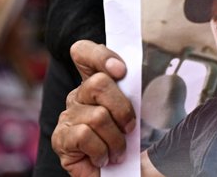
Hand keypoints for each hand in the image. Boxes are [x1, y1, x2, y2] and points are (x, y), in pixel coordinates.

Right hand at [52, 40, 135, 176]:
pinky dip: (101, 151)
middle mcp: (78, 95)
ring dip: (116, 139)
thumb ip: (139, 92)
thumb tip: (155, 78)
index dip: (100, 55)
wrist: (118, 176)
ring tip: (118, 151)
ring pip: (97, 115)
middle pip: (99, 83)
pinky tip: (103, 158)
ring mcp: (67, 116)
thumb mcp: (140, 113)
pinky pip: (83, 135)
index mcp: (96, 82)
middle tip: (130, 128)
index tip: (121, 70)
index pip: (84, 52)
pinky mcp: (60, 138)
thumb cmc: (130, 143)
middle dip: (123, 109)